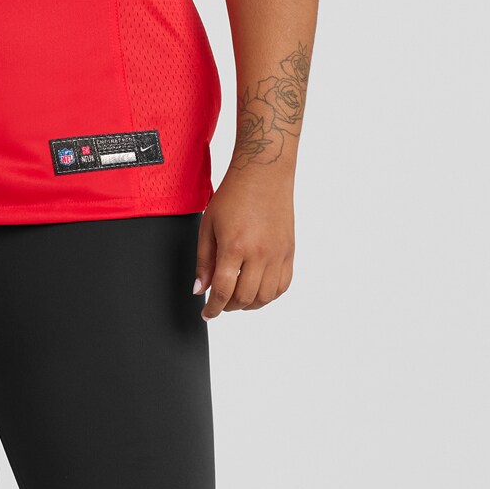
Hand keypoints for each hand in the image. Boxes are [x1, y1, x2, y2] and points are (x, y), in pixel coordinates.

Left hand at [193, 172, 294, 317]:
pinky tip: (257, 290)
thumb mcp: (208, 226)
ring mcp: (277, 254)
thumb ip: (204, 261)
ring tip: (238, 298)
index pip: (222, 291)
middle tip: (220, 303)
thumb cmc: (233, 196)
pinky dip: (269, 295)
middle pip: (244, 298)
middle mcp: (259, 253)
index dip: (212, 308)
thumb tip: (200, 289)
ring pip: (266, 297)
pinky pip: (282, 285)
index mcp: (234, 247)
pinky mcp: (289, 251)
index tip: (207, 314)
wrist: (263, 175)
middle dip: (228, 307)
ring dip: (249, 304)